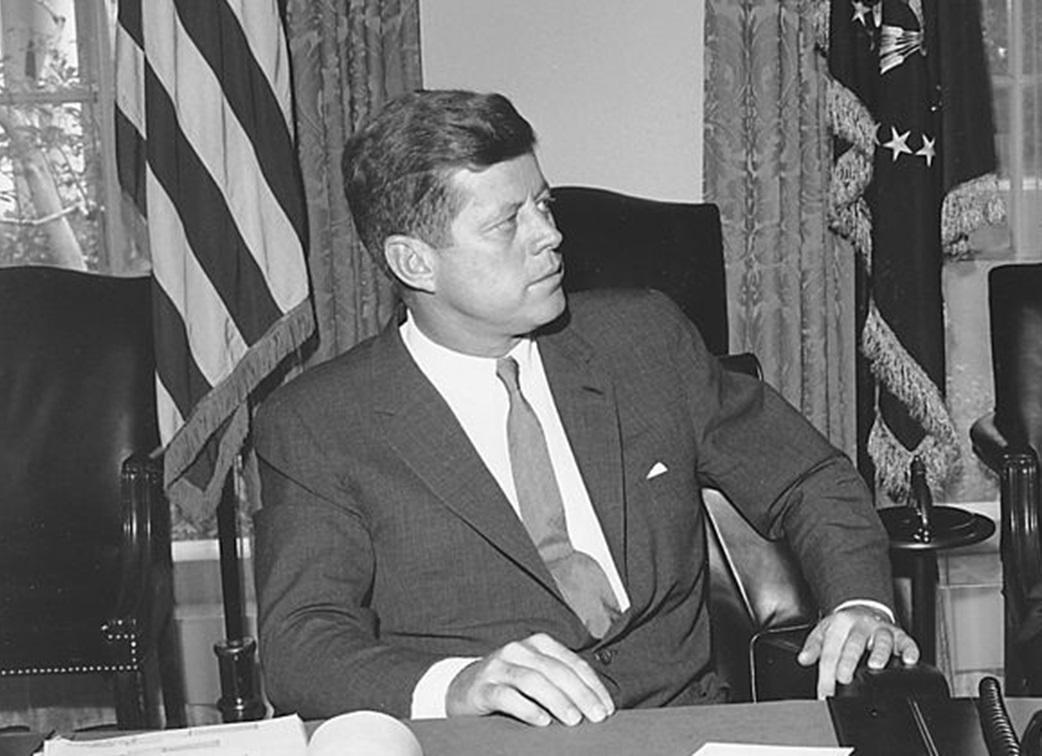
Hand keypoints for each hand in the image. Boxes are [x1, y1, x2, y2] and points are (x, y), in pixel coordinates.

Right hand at [445, 632, 614, 726]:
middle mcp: (518, 650)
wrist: (464, 689)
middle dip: (580, 694)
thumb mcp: (537, 676)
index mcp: (538, 644)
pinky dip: (527, 708)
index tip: (607, 708)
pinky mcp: (482, 687)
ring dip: (557, 700)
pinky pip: (506, 696)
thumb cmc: (511, 685)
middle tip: (596, 717)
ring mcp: (498, 667)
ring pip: (533, 680)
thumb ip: (562, 682)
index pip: (572, 663)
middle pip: (555, 671)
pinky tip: (542, 721)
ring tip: (573, 719)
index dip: (593, 685)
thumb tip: (597, 704)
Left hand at [797, 604, 919, 697]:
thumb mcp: (824, 631)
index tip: (824, 692)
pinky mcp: (899, 634)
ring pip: (881, 640)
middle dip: (848, 662)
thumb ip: (813, 646)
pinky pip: (906, 641)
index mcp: (840, 625)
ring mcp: (880, 629)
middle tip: (843, 678)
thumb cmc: (843, 625)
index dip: (826, 674)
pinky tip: (909, 660)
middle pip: (854, 645)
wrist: (863, 607)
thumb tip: (803, 659)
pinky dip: (909, 650)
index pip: (831, 652)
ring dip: (879, 652)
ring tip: (876, 665)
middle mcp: (861, 626)